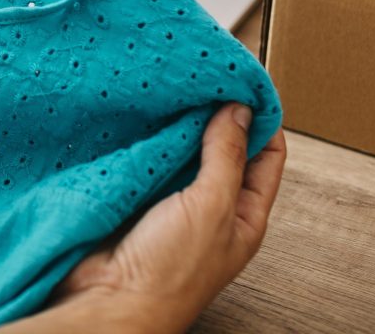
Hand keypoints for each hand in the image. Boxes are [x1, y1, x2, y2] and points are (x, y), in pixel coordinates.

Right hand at [0, 103, 286, 333]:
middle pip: (222, 148)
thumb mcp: (211, 207)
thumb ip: (226, 156)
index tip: (246, 80)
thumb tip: (239, 110)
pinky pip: (144, 157)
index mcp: (243, 215)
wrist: (108, 301)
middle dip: (215, 113)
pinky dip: (144, 136)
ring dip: (176, 123)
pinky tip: (139, 114)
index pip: (266, 154)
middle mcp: (209, 207)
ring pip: (180, 149)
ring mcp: (170, 202)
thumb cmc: (168, 273)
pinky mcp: (134, 196)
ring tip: (170, 87)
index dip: (261, 117)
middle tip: (203, 74)